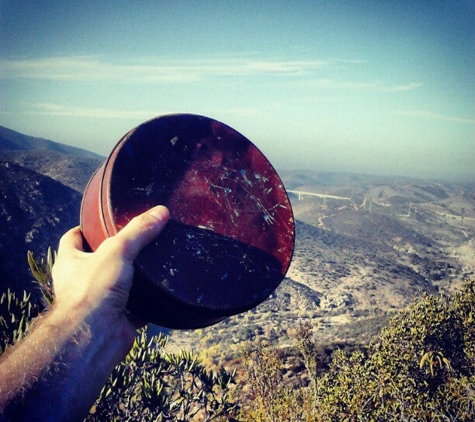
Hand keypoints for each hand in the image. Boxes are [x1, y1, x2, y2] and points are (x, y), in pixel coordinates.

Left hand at [52, 205, 169, 340]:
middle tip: (137, 240)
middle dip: (115, 252)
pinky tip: (161, 289)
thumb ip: (138, 231)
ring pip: (117, 283)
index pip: (73, 238)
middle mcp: (80, 281)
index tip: (104, 221)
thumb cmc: (94, 291)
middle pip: (96, 260)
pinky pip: (135, 305)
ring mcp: (99, 301)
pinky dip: (147, 300)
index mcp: (70, 262)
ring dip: (132, 276)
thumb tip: (161, 211)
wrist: (97, 336)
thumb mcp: (117, 251)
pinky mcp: (118, 317)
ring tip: (152, 260)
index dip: (86, 228)